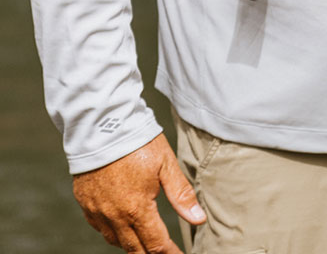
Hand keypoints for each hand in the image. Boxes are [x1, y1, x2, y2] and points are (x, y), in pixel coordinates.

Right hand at [71, 133, 205, 253]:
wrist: (101, 127)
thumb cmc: (138, 143)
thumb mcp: (166, 166)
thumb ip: (181, 195)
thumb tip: (198, 220)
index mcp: (136, 208)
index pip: (156, 243)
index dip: (169, 253)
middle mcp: (114, 215)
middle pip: (134, 248)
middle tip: (166, 252)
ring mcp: (97, 211)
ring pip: (115, 241)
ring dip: (132, 245)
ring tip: (148, 242)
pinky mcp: (86, 203)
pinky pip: (99, 228)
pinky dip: (113, 232)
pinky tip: (124, 226)